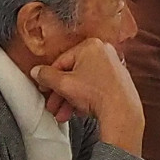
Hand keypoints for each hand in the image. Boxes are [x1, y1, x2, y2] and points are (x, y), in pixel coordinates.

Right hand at [30, 38, 143, 153]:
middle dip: (61, 93)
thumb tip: (37, 71)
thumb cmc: (97, 94)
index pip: (61, 61)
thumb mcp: (63, 85)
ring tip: (64, 113)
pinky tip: (79, 111)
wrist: (122, 112)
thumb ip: (46, 76)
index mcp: (90, 46)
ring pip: (84, 82)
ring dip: (71, 99)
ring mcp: (113, 66)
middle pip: (73, 73)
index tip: (44, 88)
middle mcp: (104, 52)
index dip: (49, 78)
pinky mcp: (119, 80)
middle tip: (53, 105)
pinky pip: (96, 87)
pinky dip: (86, 98)